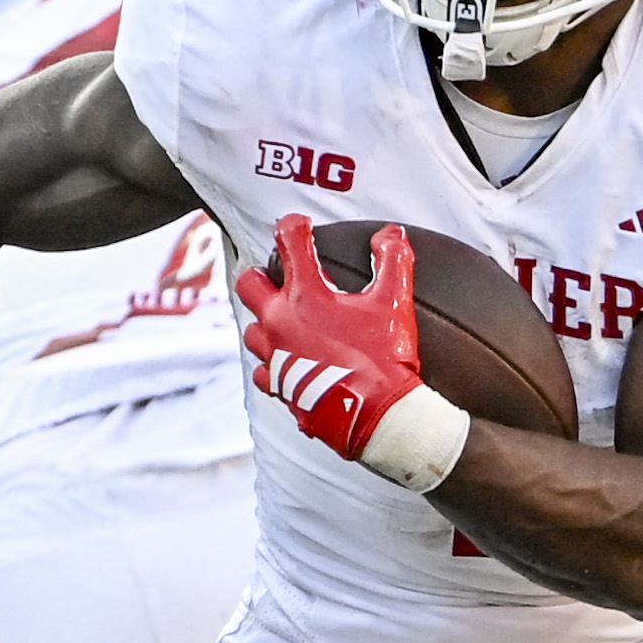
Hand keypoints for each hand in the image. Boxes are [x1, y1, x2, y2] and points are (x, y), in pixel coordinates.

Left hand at [237, 217, 468, 489]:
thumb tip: (392, 234)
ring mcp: (275, 356)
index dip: (293, 226)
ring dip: (267, 321)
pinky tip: (293, 363)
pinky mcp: (280, 387)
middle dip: (261, 275)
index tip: (300, 225)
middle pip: (249, 284)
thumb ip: (393, 261)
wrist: (376, 416)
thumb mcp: (394, 303)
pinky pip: (264, 371)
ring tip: (289, 322)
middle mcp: (280, 322)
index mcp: (305, 295)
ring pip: (252, 330)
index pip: (289, 243)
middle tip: (282, 277)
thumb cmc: (384, 357)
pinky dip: (275, 363)